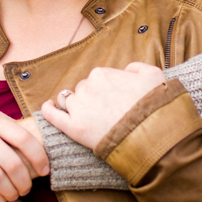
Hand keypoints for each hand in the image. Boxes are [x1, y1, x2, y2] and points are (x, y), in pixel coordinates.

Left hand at [40, 62, 165, 148]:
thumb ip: (137, 67)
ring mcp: (79, 108)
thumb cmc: (154, 106)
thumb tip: (126, 70)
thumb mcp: (153, 75)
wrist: (151, 135)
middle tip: (106, 111)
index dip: (105, 89)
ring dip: (75, 105)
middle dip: (91, 98)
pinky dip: (48, 110)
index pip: (96, 79)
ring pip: (69, 101)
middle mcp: (86, 87)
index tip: (114, 99)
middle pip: (82, 90)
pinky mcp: (74, 128)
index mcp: (101, 73)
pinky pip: (53, 115)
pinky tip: (47, 107)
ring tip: (88, 116)